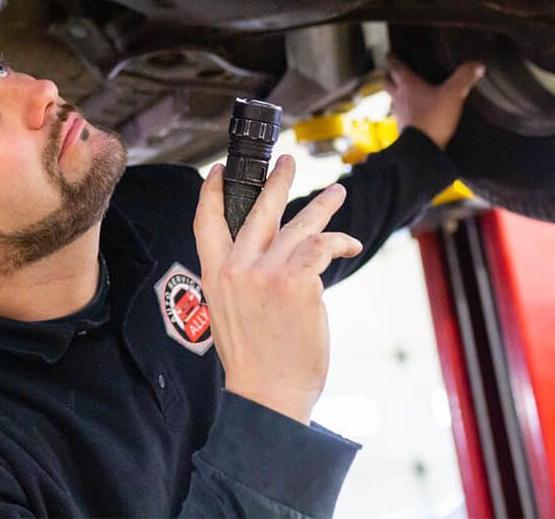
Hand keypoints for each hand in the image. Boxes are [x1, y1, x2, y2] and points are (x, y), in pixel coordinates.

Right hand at [194, 157, 361, 424]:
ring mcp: (266, 273)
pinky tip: (349, 241)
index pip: (206, 221)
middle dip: (275, 180)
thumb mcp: (226, 311)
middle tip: (286, 161)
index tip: (219, 171)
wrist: (268, 393)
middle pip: (258, 210)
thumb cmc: (252, 358)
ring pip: (298, 224)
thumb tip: (258, 256)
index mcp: (214, 274)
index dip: (211, 191)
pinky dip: (338, 240)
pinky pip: (320, 246)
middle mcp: (236, 268)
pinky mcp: (296, 282)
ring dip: (322, 205)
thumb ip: (235, 278)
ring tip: (336, 191)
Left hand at [384, 55, 484, 148]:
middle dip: (389, 76)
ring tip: (403, 92)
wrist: (422, 148)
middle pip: (387, 82)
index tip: (389, 54)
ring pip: (392, 99)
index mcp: (408, 85)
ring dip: (396, 94)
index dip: (393, 59)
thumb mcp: (453, 95)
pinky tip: (412, 113)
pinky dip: (404, 110)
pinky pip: (400, 114)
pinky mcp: (402, 127)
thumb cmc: (434, 117)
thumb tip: (477, 65)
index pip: (396, 67)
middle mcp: (399, 97)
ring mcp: (399, 112)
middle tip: (392, 72)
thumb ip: (464, 78)